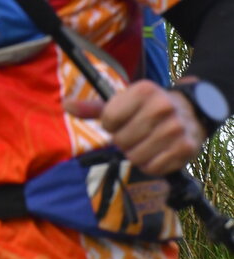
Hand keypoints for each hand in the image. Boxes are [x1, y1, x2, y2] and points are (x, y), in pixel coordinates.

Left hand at [64, 79, 206, 174]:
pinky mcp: (185, 148)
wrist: (191, 112)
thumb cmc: (149, 107)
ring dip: (136, 154)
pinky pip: (153, 168)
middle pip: (120, 141)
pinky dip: (151, 165)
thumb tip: (66, 105)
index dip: (111, 124)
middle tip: (136, 133)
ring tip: (146, 142)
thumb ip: (95, 107)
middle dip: (123, 141)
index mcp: (143, 90)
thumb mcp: (124, 101)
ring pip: (135, 157)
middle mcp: (161, 107)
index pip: (108, 119)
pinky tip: (158, 152)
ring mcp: (175, 128)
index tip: (122, 120)